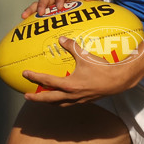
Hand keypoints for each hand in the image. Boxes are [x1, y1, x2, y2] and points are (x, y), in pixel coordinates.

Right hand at [21, 0, 103, 19]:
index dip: (59, 0)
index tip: (60, 7)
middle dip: (42, 5)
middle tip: (40, 13)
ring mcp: (52, 3)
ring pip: (39, 4)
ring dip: (32, 9)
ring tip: (24, 16)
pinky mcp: (51, 10)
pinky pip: (39, 12)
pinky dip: (32, 16)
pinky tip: (26, 23)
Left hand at [22, 37, 143, 104]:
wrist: (119, 80)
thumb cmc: (102, 68)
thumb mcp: (85, 55)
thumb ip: (71, 46)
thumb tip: (61, 39)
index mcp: (69, 85)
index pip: (47, 81)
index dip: (34, 77)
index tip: (25, 74)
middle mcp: (72, 95)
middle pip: (49, 99)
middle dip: (37, 98)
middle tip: (26, 95)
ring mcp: (79, 100)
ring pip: (59, 104)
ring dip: (49, 102)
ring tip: (43, 99)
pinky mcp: (86, 101)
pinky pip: (69, 103)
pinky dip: (62, 102)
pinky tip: (62, 97)